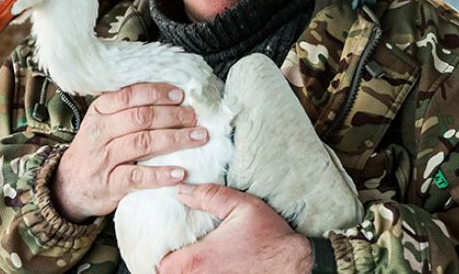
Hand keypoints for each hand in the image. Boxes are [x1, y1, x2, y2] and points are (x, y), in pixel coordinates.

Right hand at [52, 83, 208, 221]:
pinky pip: (137, 177)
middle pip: (141, 118)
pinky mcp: (110, 184)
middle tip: (195, 117)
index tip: (179, 95)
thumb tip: (171, 97)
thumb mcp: (103, 123)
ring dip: (175, 139)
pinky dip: (160, 174)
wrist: (69, 186)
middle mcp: (100, 132)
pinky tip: (180, 173)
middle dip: (173, 115)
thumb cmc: (96, 150)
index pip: (129, 95)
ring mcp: (104, 158)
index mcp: (100, 112)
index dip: (156, 93)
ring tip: (198, 137)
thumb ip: (128, 110)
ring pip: (143, 143)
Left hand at [158, 184, 311, 273]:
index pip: (161, 265)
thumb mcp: (242, 206)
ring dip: (186, 272)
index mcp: (198, 259)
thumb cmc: (271, 239)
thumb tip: (183, 192)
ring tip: (196, 261)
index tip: (171, 246)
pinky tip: (211, 268)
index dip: (162, 255)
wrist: (297, 267)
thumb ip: (209, 196)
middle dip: (172, 266)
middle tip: (180, 253)